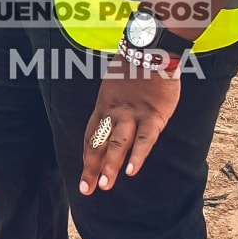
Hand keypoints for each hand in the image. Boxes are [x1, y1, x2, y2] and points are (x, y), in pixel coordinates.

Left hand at [80, 65, 180, 195]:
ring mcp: (132, 115)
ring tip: (105, 185)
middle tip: (87, 190)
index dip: (87, 157)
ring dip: (110, 165)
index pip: (91, 136)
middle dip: (92, 168)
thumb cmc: (134, 68)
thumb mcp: (114, 86)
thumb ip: (113, 105)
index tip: (84, 176)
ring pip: (118, 143)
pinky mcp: (153, 115)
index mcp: (103, 106)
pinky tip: (130, 171)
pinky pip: (144, 139)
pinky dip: (137, 155)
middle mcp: (113, 112)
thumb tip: (111, 119)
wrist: (150, 48)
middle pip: (99, 143)